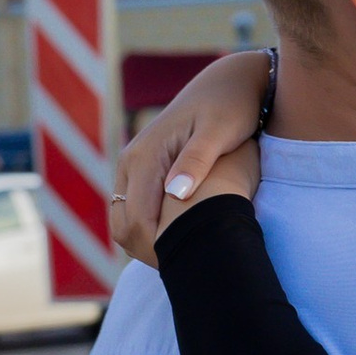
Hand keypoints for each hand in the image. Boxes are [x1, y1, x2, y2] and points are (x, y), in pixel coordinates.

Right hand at [111, 48, 268, 264]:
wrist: (228, 82)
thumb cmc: (231, 107)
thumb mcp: (219, 132)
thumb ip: (198, 160)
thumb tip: (176, 194)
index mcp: (145, 156)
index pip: (136, 219)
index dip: (157, 249)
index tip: (184, 268)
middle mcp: (131, 161)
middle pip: (124, 226)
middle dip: (150, 253)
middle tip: (187, 272)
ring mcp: (134, 166)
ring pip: (124, 221)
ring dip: (147, 245)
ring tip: (185, 261)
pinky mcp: (142, 170)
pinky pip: (134, 210)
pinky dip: (150, 231)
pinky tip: (180, 241)